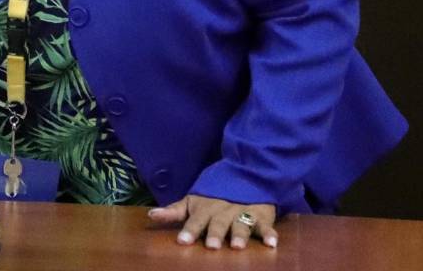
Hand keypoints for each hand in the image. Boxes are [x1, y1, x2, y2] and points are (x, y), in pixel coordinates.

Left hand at [148, 195, 277, 249]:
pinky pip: (266, 226)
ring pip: (241, 224)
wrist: (244, 175)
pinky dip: (270, 234)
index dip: (189, 231)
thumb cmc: (213, 195)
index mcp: (205, 208)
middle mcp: (223, 211)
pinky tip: (272, 244)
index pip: (195, 221)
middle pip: (219, 223)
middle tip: (212, 246)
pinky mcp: (261, 216)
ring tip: (237, 246)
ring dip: (240, 234)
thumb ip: (173, 211)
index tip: (182, 241)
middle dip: (215, 234)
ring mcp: (243, 213)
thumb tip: (151, 215)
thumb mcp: (192, 201)